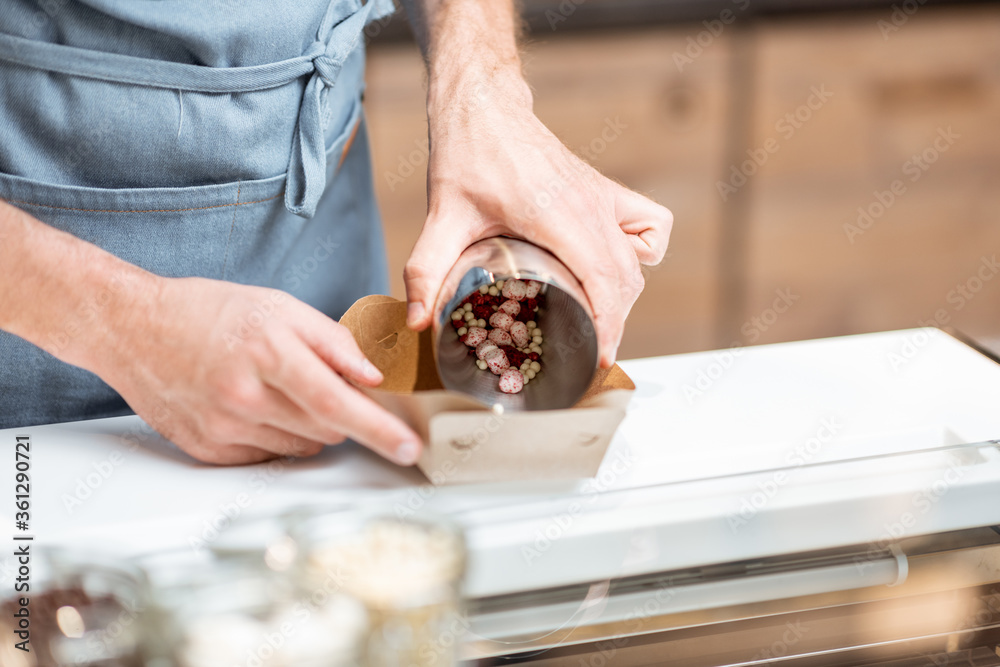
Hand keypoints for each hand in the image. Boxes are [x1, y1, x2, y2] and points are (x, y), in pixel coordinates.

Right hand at [95, 275, 421, 464]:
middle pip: (327, 427)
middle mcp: (245, 397)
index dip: (379, 428)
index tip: (410, 447)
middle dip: (342, 410)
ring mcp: (224, 428)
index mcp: (268, 353)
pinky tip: (253, 404)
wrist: (133, 328)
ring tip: (277, 387)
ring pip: (302, 445)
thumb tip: (373, 377)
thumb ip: (332, 342)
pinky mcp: (208, 449)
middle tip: (320, 381)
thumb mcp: (279, 308)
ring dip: (309, 423)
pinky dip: (276, 434)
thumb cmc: (209, 312)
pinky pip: (269, 454)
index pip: (337, 402)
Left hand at [403, 77, 671, 366]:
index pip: (603, 280)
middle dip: (612, 324)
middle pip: (625, 279)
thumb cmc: (468, 156)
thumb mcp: (443, 216)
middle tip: (584, 355)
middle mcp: (590, 206)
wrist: (486, 108)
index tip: (596, 359)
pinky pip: (649, 227)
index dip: (607, 326)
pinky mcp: (606, 192)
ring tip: (595, 324)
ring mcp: (603, 197)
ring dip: (624, 297)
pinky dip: (643, 252)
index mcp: (557, 214)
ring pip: (637, 260)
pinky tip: (614, 267)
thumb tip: (417, 320)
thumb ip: (426, 269)